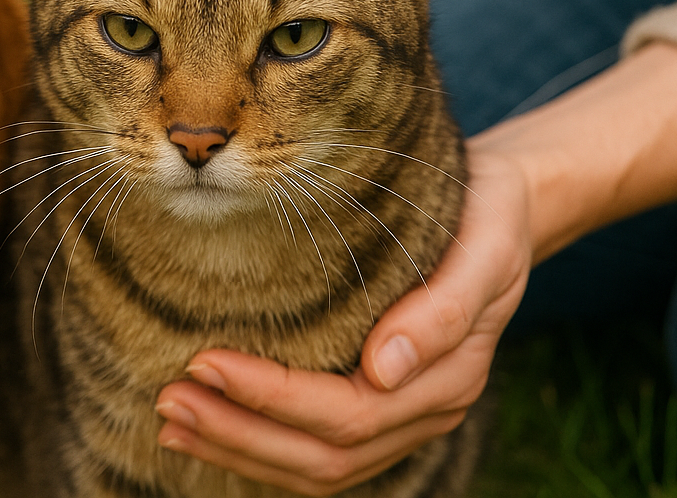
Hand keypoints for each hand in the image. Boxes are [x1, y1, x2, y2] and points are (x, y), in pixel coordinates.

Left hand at [153, 148, 530, 494]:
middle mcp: (422, 412)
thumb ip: (443, 309)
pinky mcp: (377, 410)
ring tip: (171, 419)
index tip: (205, 362)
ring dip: (238, 450)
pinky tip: (207, 429)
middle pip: (325, 455)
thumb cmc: (488, 215)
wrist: (506, 209)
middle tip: (169, 397)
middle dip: (239, 433)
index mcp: (446, 378)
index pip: (348, 412)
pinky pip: (316, 453)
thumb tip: (384, 370)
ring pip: (316, 468)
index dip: (273, 399)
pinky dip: (257, 448)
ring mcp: (401, 420)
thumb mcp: (484, 245)